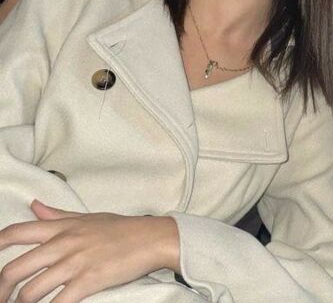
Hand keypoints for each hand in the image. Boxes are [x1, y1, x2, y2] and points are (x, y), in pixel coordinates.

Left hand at [0, 200, 179, 302]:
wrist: (151, 237)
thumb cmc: (120, 228)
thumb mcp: (87, 217)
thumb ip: (57, 215)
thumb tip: (33, 205)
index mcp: (62, 228)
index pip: (16, 232)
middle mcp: (63, 244)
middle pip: (14, 269)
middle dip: (0, 289)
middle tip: (1, 299)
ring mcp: (75, 263)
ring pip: (30, 291)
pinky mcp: (88, 282)